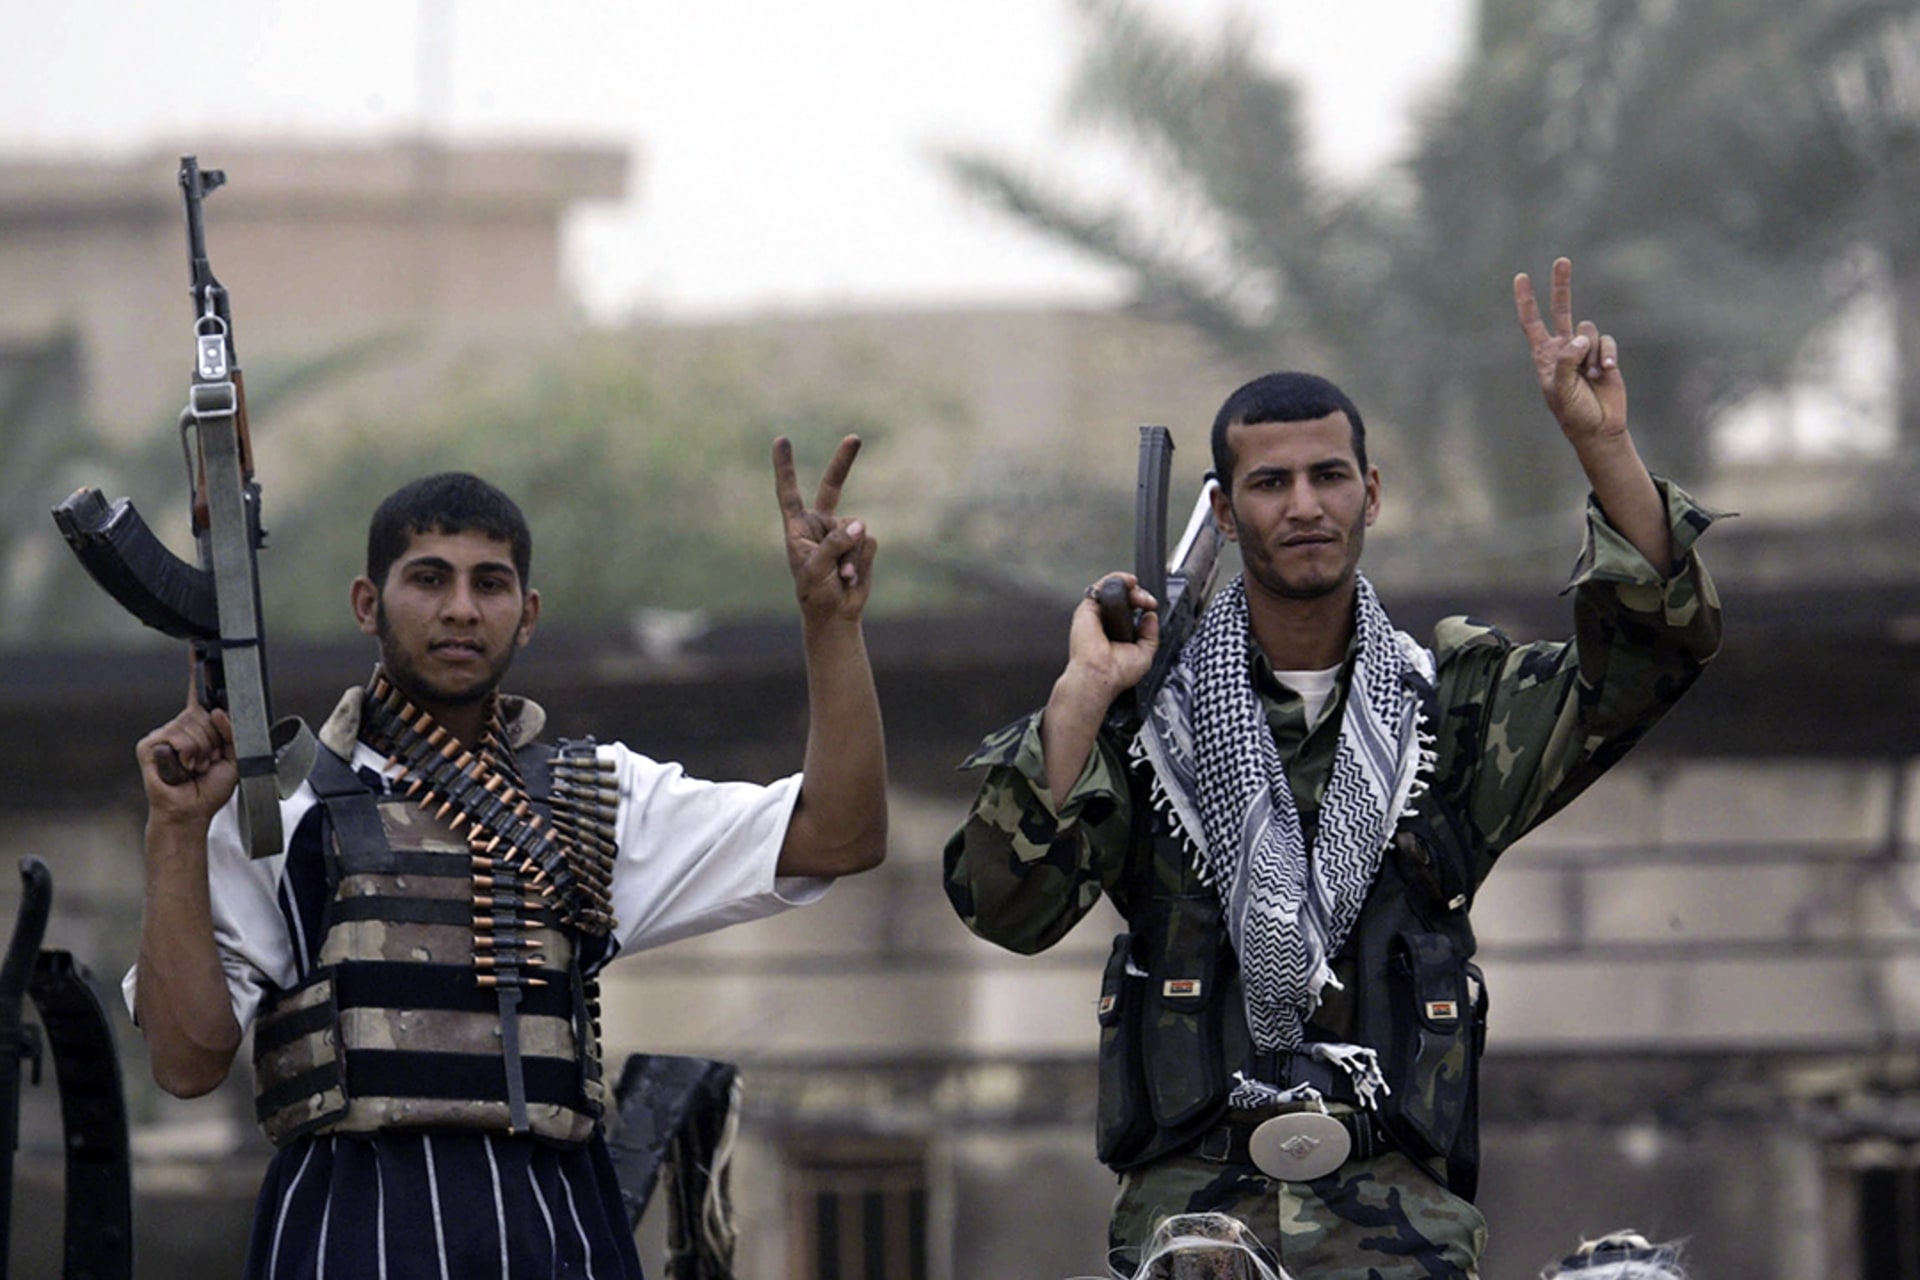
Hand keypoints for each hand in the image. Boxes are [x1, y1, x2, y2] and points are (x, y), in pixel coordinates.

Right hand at [137, 665, 238, 826]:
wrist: (191, 811)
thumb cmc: (210, 787)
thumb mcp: (236, 756)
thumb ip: (234, 731)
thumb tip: (217, 712)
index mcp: (200, 725)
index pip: (198, 692)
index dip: (198, 670)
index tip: (198, 646)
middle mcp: (180, 725)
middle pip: (205, 715)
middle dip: (214, 741)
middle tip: (207, 762)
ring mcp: (163, 733)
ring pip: (193, 730)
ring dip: (201, 753)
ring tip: (195, 768)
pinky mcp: (149, 745)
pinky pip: (178, 740)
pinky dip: (186, 757)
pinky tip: (180, 769)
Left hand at [773, 434, 877, 624]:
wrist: (835, 615)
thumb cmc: (815, 594)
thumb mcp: (815, 570)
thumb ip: (834, 545)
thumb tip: (860, 525)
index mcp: (798, 528)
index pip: (789, 492)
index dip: (785, 467)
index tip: (781, 439)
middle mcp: (821, 524)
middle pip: (833, 486)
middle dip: (844, 462)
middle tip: (855, 438)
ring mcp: (842, 532)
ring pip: (857, 528)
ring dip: (852, 554)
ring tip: (841, 576)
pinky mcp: (861, 544)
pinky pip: (869, 542)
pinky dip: (862, 560)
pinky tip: (851, 577)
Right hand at [1061, 572, 1160, 704]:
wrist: (1101, 674)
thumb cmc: (1117, 672)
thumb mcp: (1145, 653)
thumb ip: (1150, 634)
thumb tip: (1151, 617)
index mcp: (1117, 633)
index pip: (1130, 610)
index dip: (1143, 604)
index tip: (1151, 607)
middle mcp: (1106, 623)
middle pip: (1123, 596)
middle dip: (1139, 594)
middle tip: (1147, 602)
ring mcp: (1096, 615)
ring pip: (1112, 589)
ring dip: (1128, 586)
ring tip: (1139, 594)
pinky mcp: (1087, 608)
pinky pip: (1101, 587)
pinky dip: (1116, 579)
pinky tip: (1129, 582)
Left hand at [1514, 257, 1626, 447]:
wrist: (1599, 427)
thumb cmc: (1573, 412)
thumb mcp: (1560, 388)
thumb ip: (1566, 360)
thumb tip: (1580, 337)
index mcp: (1544, 356)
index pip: (1531, 323)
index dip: (1526, 301)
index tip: (1521, 277)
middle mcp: (1563, 348)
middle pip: (1561, 310)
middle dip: (1561, 285)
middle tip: (1561, 260)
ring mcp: (1585, 350)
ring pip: (1588, 330)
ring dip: (1591, 353)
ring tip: (1590, 376)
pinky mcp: (1604, 353)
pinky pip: (1605, 341)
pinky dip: (1606, 355)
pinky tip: (1606, 372)